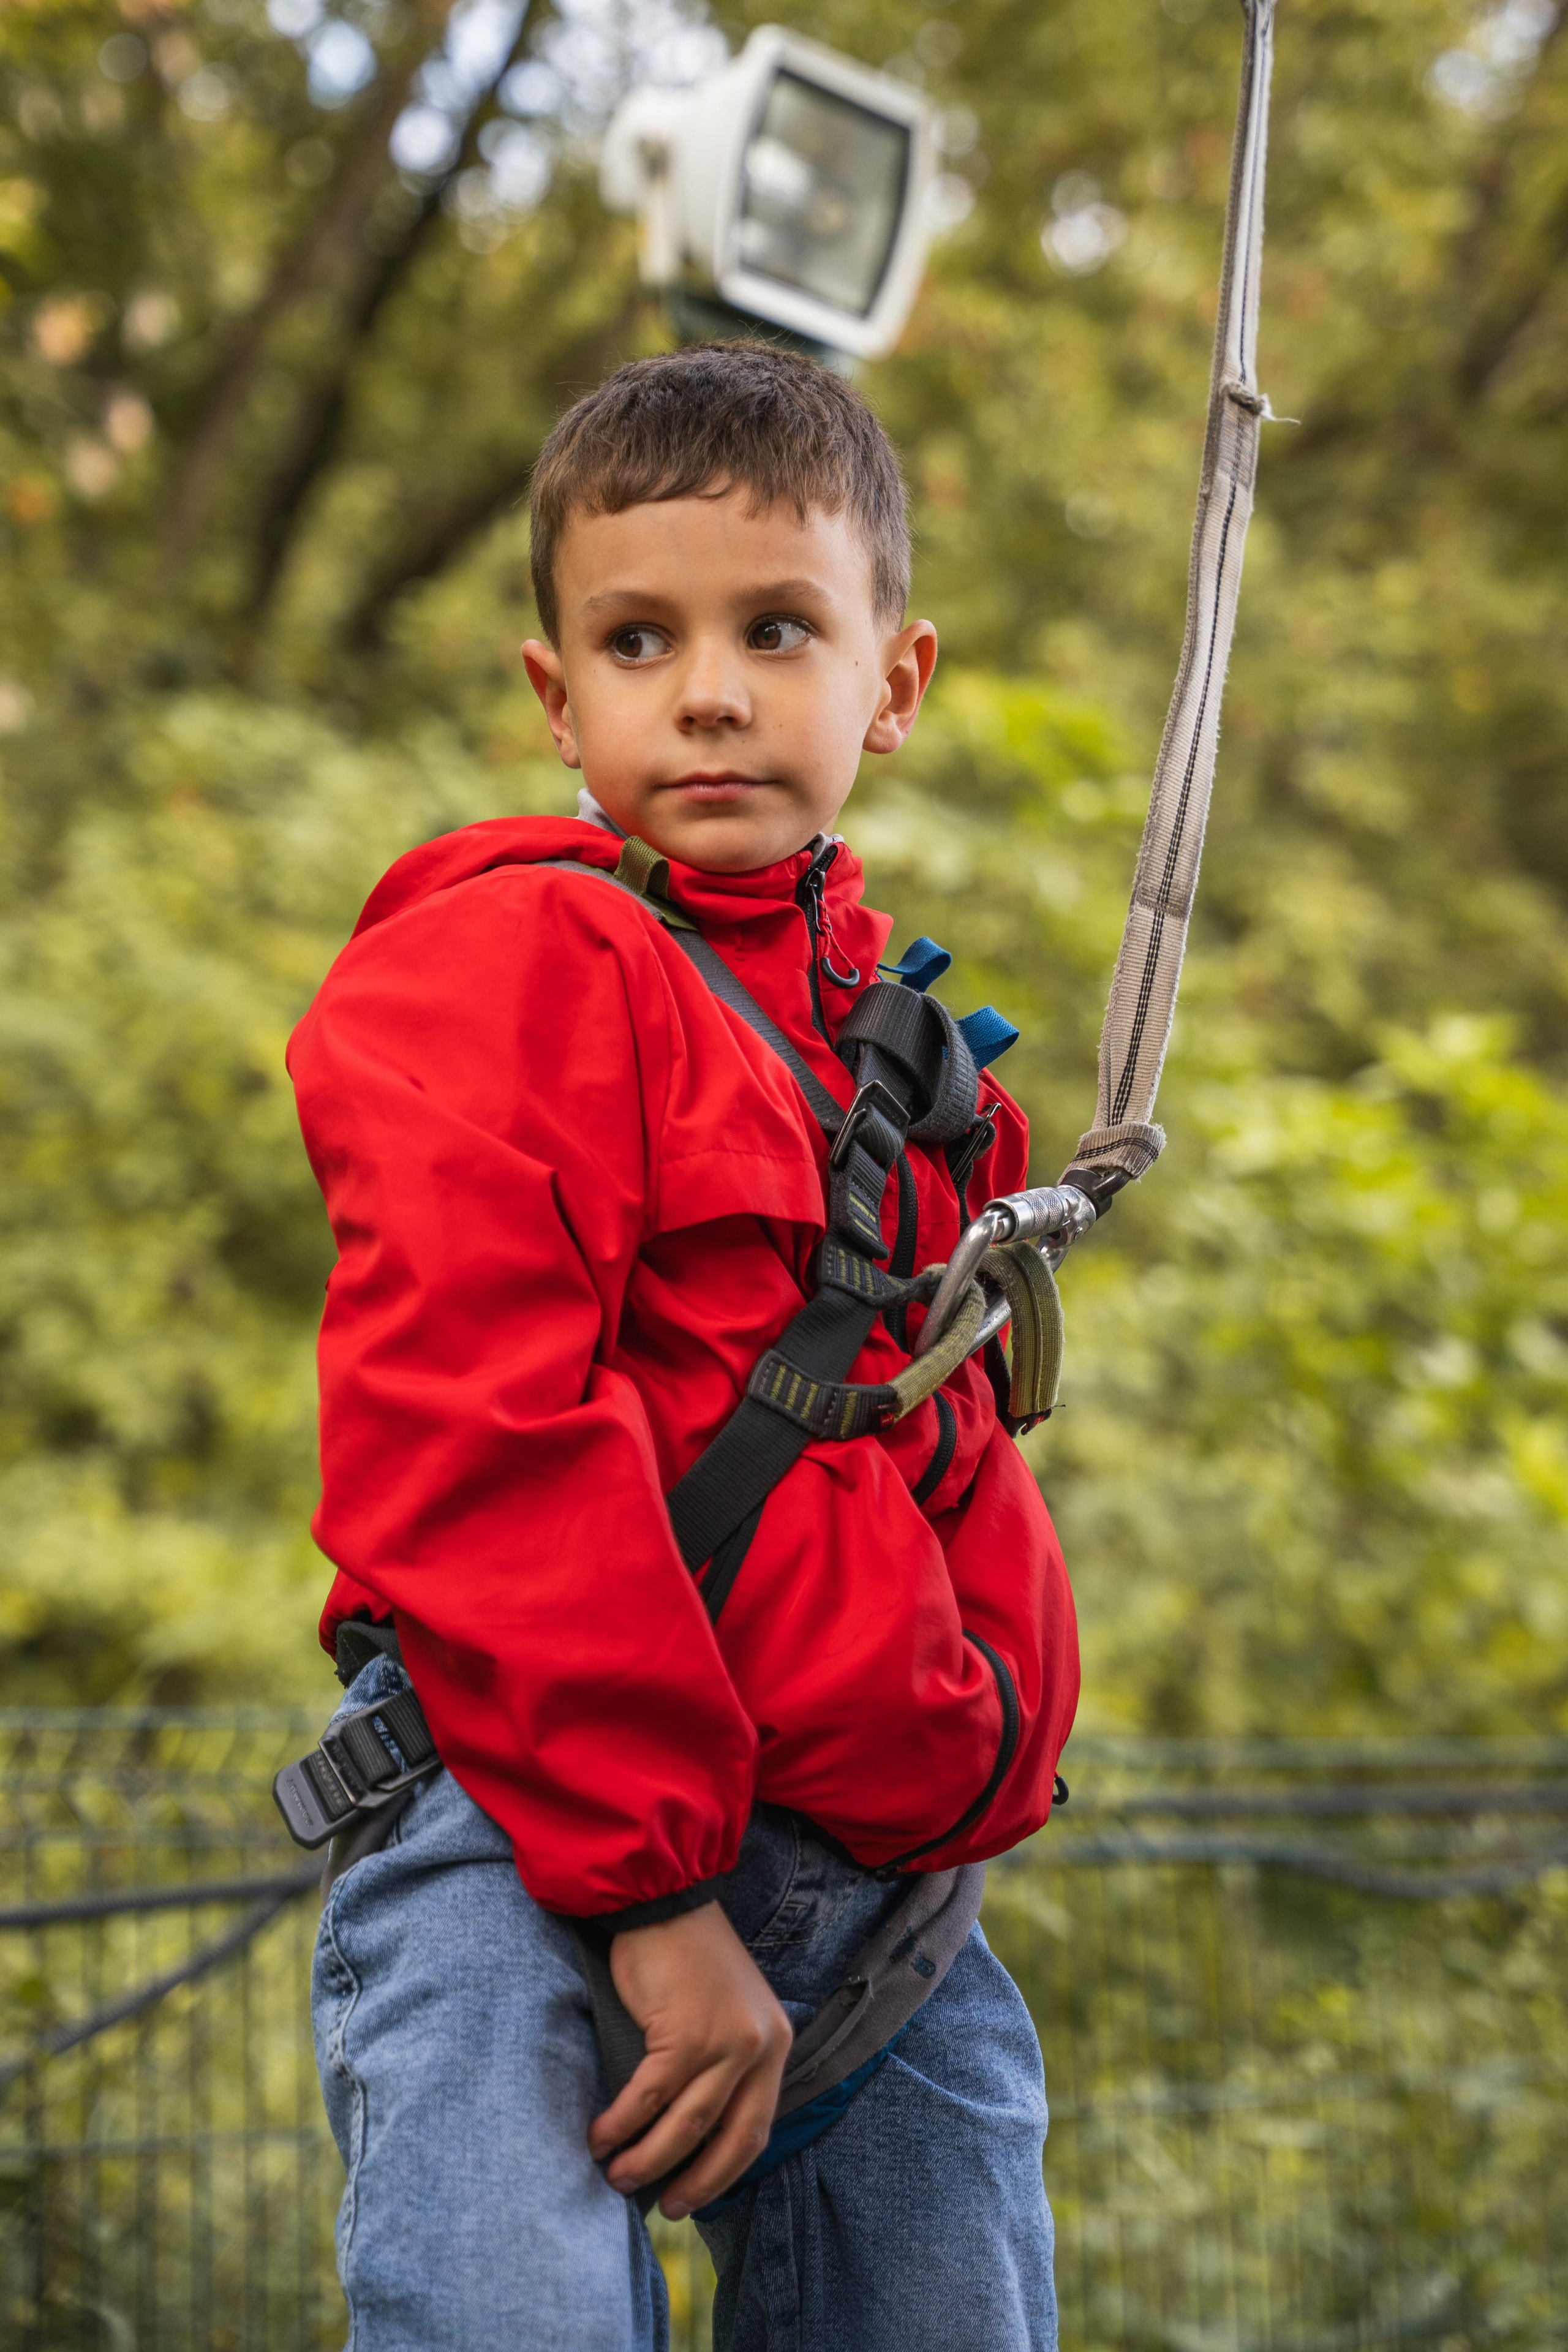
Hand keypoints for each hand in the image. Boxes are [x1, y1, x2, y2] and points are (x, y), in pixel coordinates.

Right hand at [588, 1902, 791, 2218]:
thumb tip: (695, 2136)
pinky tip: (600, 2136)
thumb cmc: (687, 1957)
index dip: (724, 2171)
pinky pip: (649, 2097)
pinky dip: (621, 2124)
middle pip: (727, 2137)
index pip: (757, 2129)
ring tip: (616, 2175)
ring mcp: (724, 2041)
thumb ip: (726, 2064)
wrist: (664, 1901)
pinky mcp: (684, 2034)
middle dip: (693, 2181)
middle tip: (661, 2205)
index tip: (694, 2197)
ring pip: (685, 2125)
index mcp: (775, 2044)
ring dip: (647, 2159)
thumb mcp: (729, 2011)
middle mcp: (759, 2047)